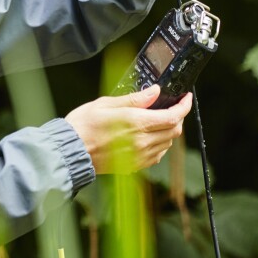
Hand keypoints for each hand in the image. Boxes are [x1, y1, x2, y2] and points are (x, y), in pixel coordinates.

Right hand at [65, 86, 191, 173]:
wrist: (71, 151)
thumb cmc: (83, 125)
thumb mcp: (106, 103)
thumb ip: (134, 99)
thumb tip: (155, 92)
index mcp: (136, 123)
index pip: (173, 116)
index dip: (184, 106)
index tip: (186, 98)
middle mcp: (142, 141)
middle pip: (174, 130)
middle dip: (177, 117)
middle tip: (170, 107)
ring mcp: (140, 155)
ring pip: (168, 143)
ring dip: (168, 131)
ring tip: (157, 120)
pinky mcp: (135, 165)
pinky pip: (157, 155)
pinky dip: (160, 144)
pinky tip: (148, 136)